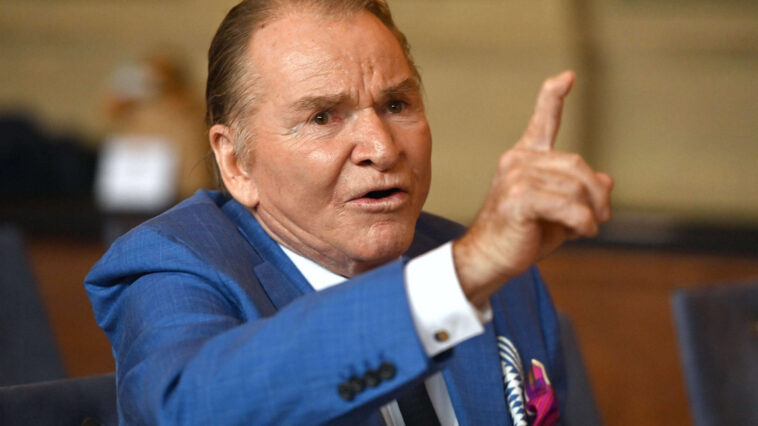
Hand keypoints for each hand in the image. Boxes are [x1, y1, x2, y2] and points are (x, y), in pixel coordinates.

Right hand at [452, 71, 612, 306]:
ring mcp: (516, 178)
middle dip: (596, 193)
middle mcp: (518, 161)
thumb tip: (607, 181)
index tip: (566, 78)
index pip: (542, 122)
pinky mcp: (519, 199)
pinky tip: (581, 233)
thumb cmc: (523, 235)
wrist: (490, 259)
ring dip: (591, 213)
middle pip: (577, 164)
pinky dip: (583, 222)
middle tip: (602, 216)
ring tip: (584, 229)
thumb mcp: (558, 211)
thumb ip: (579, 192)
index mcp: (524, 159)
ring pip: (576, 188)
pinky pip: (569, 206)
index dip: (553, 98)